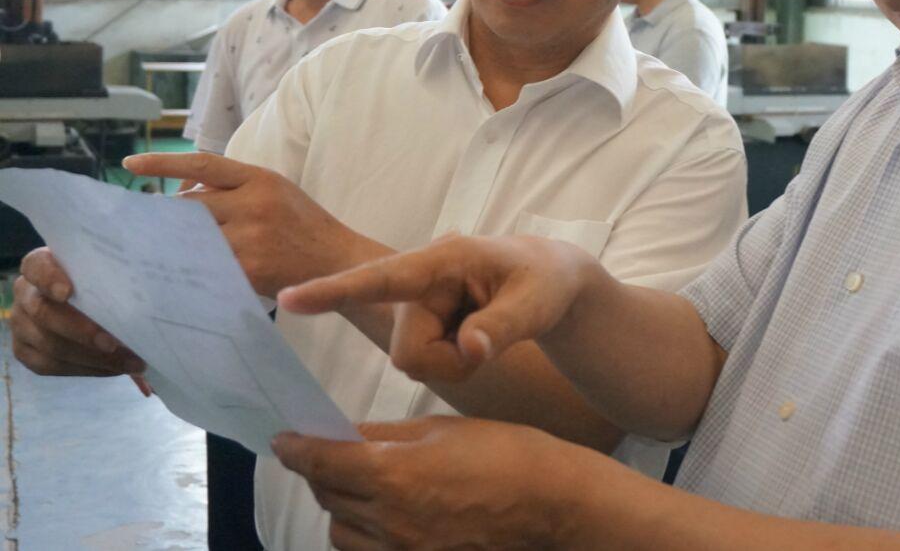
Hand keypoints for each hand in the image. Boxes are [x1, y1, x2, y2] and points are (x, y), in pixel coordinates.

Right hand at [10, 247, 144, 377]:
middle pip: (43, 313)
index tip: (68, 292)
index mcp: (41, 264)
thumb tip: (156, 291)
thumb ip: (118, 274)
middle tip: (115, 344)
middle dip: (82, 332)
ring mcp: (21, 324)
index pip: (36, 266)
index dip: (49, 278)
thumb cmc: (105, 277)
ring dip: (91, 358)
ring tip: (128, 362)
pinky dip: (85, 369)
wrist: (92, 297)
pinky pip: (49, 366)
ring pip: (48, 345)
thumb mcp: (109, 268)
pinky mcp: (25, 351)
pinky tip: (113, 368)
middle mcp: (25, 293)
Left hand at [122, 152, 382, 297]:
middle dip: (162, 216)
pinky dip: (190, 269)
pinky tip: (176, 275)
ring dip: (170, 245)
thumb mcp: (274, 192)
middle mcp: (255, 204)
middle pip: (190, 206)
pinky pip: (207, 267)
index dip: (164, 162)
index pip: (204, 165)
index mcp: (261, 179)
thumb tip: (181, 195)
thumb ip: (234, 189)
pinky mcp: (249, 271)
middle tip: (134, 224)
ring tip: (148, 249)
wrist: (336, 262)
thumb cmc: (301, 225)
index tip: (130, 163)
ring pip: (192, 238)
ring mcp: (251, 239)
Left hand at [273, 416, 583, 549]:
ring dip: (339, 506)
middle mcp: (389, 522)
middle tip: (331, 451)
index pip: (322, 462)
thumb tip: (345, 435)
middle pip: (327, 496)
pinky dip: (362, 534)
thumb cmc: (504, 453)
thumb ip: (386, 436)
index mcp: (394, 476)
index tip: (283, 438)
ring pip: (340, 532)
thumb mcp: (442, 429)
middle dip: (321, 470)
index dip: (296, 448)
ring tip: (361, 484)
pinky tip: (383, 515)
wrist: (551, 504)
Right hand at [277, 234, 592, 384]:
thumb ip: (503, 327)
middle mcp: (421, 276)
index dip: (336, 290)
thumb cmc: (545, 281)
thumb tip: (468, 350)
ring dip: (450, 361)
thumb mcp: (537, 304)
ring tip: (482, 333)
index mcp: (446, 258)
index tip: (288, 297)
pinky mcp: (417, 319)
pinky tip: (470, 334)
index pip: (384, 277)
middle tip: (489, 343)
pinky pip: (419, 360)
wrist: (549, 279)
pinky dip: (449, 360)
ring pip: (412, 360)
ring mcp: (416, 300)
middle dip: (447, 361)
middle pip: (407, 349)